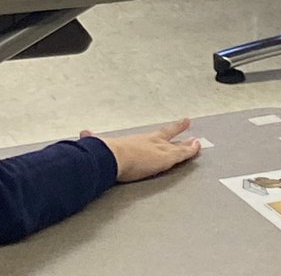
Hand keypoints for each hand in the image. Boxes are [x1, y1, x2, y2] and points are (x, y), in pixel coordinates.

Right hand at [83, 118, 200, 182]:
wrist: (111, 157)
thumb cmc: (106, 153)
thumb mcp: (101, 145)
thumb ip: (94, 139)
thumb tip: (83, 134)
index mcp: (137, 140)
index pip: (152, 135)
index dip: (160, 131)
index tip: (167, 126)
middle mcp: (150, 141)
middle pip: (167, 135)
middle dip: (177, 129)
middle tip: (187, 122)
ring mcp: (159, 148)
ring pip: (177, 146)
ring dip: (187, 144)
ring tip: (197, 142)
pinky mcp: (165, 158)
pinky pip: (181, 154)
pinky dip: (190, 152)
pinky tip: (196, 148)